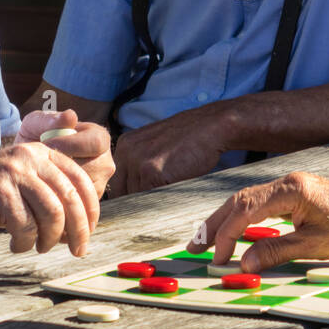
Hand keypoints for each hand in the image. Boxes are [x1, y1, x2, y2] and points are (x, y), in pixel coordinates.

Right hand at [0, 143, 99, 255]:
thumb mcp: (21, 181)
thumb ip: (50, 192)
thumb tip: (82, 225)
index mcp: (41, 152)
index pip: (80, 180)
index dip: (91, 209)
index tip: (90, 232)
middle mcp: (30, 158)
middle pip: (69, 198)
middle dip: (79, 230)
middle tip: (78, 250)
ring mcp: (13, 174)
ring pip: (52, 213)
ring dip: (50, 239)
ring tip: (38, 247)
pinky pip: (26, 226)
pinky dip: (25, 242)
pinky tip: (15, 244)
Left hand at [18, 109, 113, 196]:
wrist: (27, 162)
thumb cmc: (34, 138)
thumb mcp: (36, 123)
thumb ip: (51, 119)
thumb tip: (71, 116)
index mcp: (99, 138)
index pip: (95, 142)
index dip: (70, 144)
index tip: (46, 144)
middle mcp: (106, 163)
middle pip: (91, 168)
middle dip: (63, 167)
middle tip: (42, 163)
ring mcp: (100, 185)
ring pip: (83, 189)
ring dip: (60, 183)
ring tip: (42, 174)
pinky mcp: (88, 203)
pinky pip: (77, 204)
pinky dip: (59, 198)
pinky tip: (44, 189)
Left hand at [107, 103, 233, 197]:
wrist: (211, 127)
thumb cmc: (189, 139)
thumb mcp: (155, 144)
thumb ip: (139, 163)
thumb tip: (130, 193)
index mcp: (125, 144)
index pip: (116, 181)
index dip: (129, 195)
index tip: (142, 201)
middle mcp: (127, 151)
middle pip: (123, 192)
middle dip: (139, 200)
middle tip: (158, 200)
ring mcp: (139, 161)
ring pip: (137, 197)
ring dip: (153, 201)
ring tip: (171, 190)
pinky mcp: (153, 172)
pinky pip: (152, 198)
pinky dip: (164, 199)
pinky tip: (177, 188)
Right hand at [187, 172, 328, 271]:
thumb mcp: (313, 246)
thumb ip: (274, 252)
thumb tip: (242, 263)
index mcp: (291, 189)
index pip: (245, 210)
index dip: (226, 235)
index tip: (219, 258)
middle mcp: (287, 182)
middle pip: (239, 200)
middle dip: (215, 224)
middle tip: (195, 246)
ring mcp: (291, 186)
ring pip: (247, 200)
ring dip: (226, 220)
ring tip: (207, 241)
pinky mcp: (296, 194)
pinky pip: (261, 204)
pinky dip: (243, 218)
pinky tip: (234, 232)